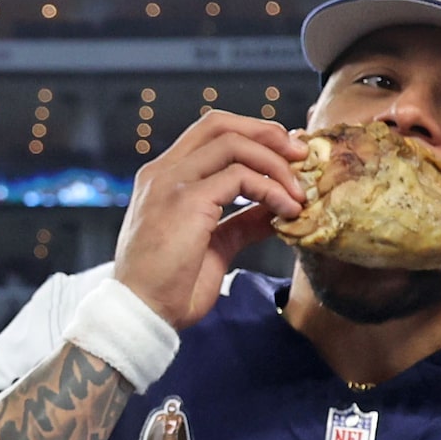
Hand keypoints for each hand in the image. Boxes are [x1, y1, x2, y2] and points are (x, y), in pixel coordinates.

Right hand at [112, 111, 308, 327]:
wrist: (141, 315)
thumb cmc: (169, 289)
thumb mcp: (214, 247)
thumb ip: (242, 222)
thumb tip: (276, 210)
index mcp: (163, 179)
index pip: (209, 135)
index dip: (251, 135)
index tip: (284, 156)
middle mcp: (163, 172)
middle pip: (220, 124)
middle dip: (266, 133)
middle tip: (299, 156)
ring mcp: (172, 182)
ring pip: (234, 143)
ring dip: (276, 164)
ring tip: (299, 194)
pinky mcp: (187, 200)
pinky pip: (241, 177)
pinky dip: (272, 190)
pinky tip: (286, 211)